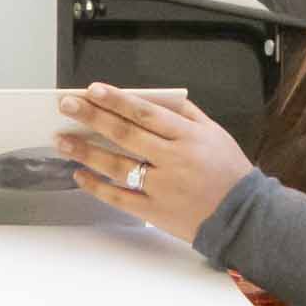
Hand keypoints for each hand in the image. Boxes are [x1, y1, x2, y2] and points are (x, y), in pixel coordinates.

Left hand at [55, 83, 252, 246]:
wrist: (243, 216)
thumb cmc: (228, 171)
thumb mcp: (214, 133)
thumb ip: (185, 113)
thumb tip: (152, 97)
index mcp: (189, 136)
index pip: (146, 112)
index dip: (117, 100)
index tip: (92, 90)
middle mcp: (174, 159)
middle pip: (125, 134)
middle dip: (92, 117)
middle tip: (66, 106)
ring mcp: (163, 187)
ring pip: (117, 165)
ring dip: (86, 151)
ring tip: (62, 140)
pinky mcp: (155, 212)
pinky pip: (119, 197)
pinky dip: (97, 186)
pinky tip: (80, 175)